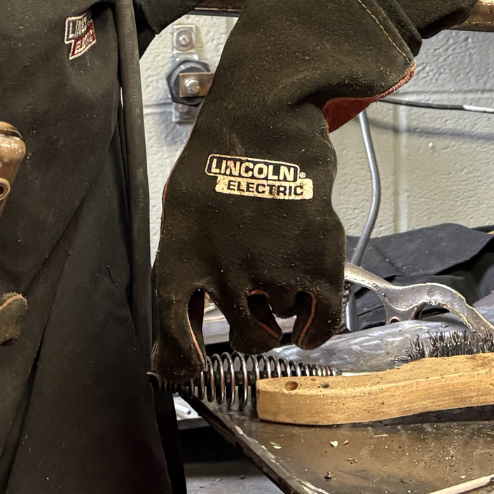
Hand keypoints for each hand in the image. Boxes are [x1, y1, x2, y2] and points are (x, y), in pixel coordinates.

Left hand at [150, 0, 413, 384]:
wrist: (266, 123)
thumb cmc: (220, 160)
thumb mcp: (184, 214)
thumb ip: (185, 270)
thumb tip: (180, 335)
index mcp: (181, 262)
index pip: (174, 330)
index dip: (182, 358)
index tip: (190, 369)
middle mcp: (223, 276)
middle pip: (243, 333)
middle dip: (252, 329)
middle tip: (257, 310)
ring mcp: (269, 274)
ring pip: (280, 319)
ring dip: (284, 306)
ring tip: (283, 264)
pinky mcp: (314, 266)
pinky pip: (320, 319)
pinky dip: (318, 329)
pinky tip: (312, 329)